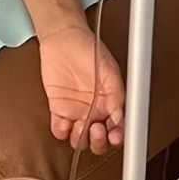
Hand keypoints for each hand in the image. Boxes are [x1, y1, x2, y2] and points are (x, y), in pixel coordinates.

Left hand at [38, 25, 124, 154]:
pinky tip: (64, 122)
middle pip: (98, 141)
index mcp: (109, 104)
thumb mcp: (109, 70)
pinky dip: (61, 131)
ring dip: (81, 138)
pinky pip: (59, 129)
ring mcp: (75, 111)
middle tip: (97, 129)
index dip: (117, 137)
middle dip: (99, 142)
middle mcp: (94, 111)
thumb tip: (120, 116)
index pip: (117, 129)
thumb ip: (116, 94)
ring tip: (82, 124)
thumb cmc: (88, 49)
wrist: (64, 37)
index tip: (116, 136)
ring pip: (79, 139)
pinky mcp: (58, 108)